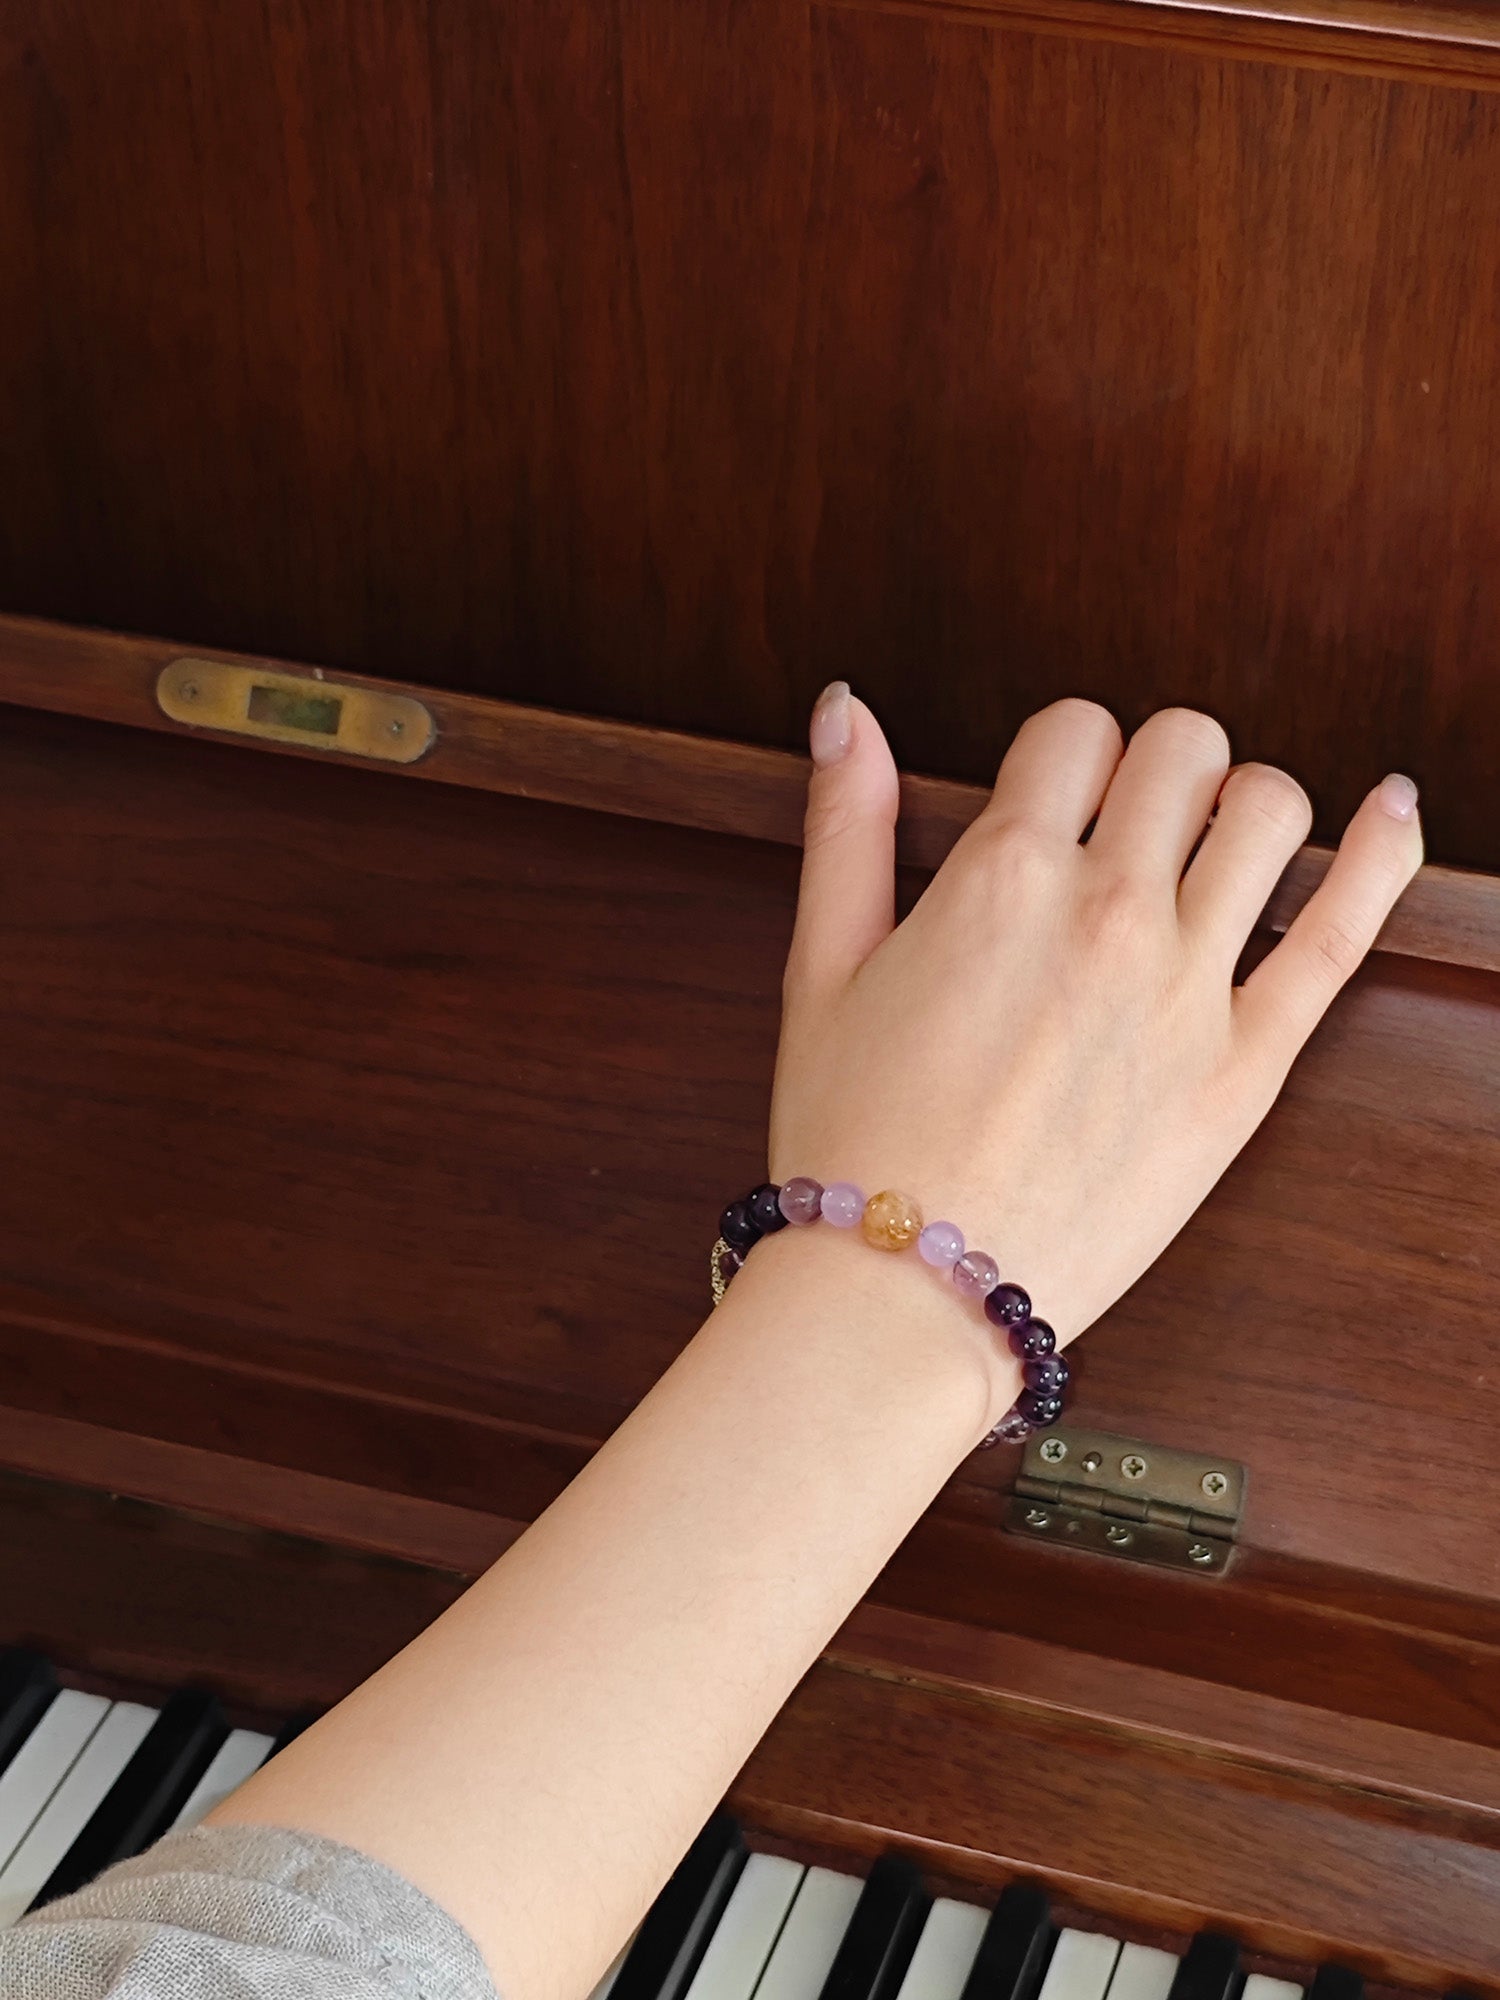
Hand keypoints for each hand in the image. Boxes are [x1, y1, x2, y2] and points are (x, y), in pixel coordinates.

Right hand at [770, 687, 1421, 1401]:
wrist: (910, 1292)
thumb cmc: (857, 1141)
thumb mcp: (823, 969)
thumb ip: (844, 827)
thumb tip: (847, 709)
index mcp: (1002, 878)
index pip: (1074, 729)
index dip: (1062, 751)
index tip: (1054, 795)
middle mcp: (1109, 913)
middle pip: (1180, 747)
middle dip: (1152, 765)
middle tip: (1128, 822)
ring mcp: (1190, 988)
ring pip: (1269, 808)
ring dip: (1242, 801)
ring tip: (1215, 841)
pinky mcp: (1247, 1068)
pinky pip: (1341, 931)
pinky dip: (1381, 851)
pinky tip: (1391, 809)